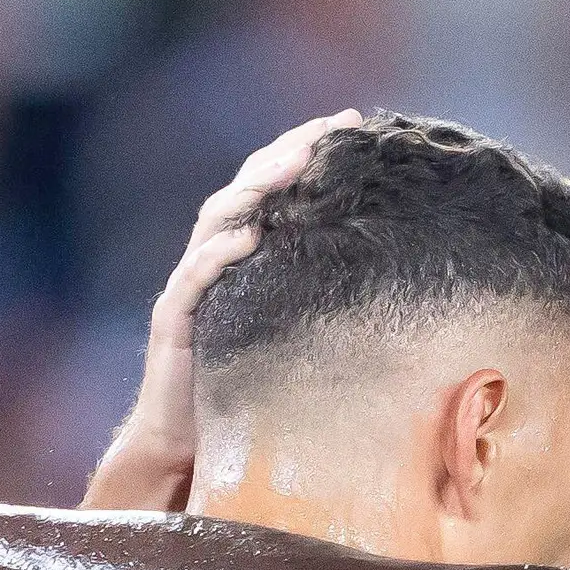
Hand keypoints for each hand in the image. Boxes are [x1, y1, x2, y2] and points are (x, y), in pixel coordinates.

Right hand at [82, 110, 358, 512]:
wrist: (184, 446)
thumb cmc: (246, 393)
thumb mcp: (294, 335)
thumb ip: (322, 299)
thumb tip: (396, 278)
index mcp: (243, 257)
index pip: (274, 187)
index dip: (308, 149)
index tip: (355, 123)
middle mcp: (212, 260)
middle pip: (247, 188)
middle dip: (288, 151)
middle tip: (333, 127)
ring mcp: (190, 287)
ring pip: (218, 219)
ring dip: (256, 186)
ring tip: (295, 162)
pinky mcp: (173, 322)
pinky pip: (192, 278)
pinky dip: (217, 253)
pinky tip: (247, 234)